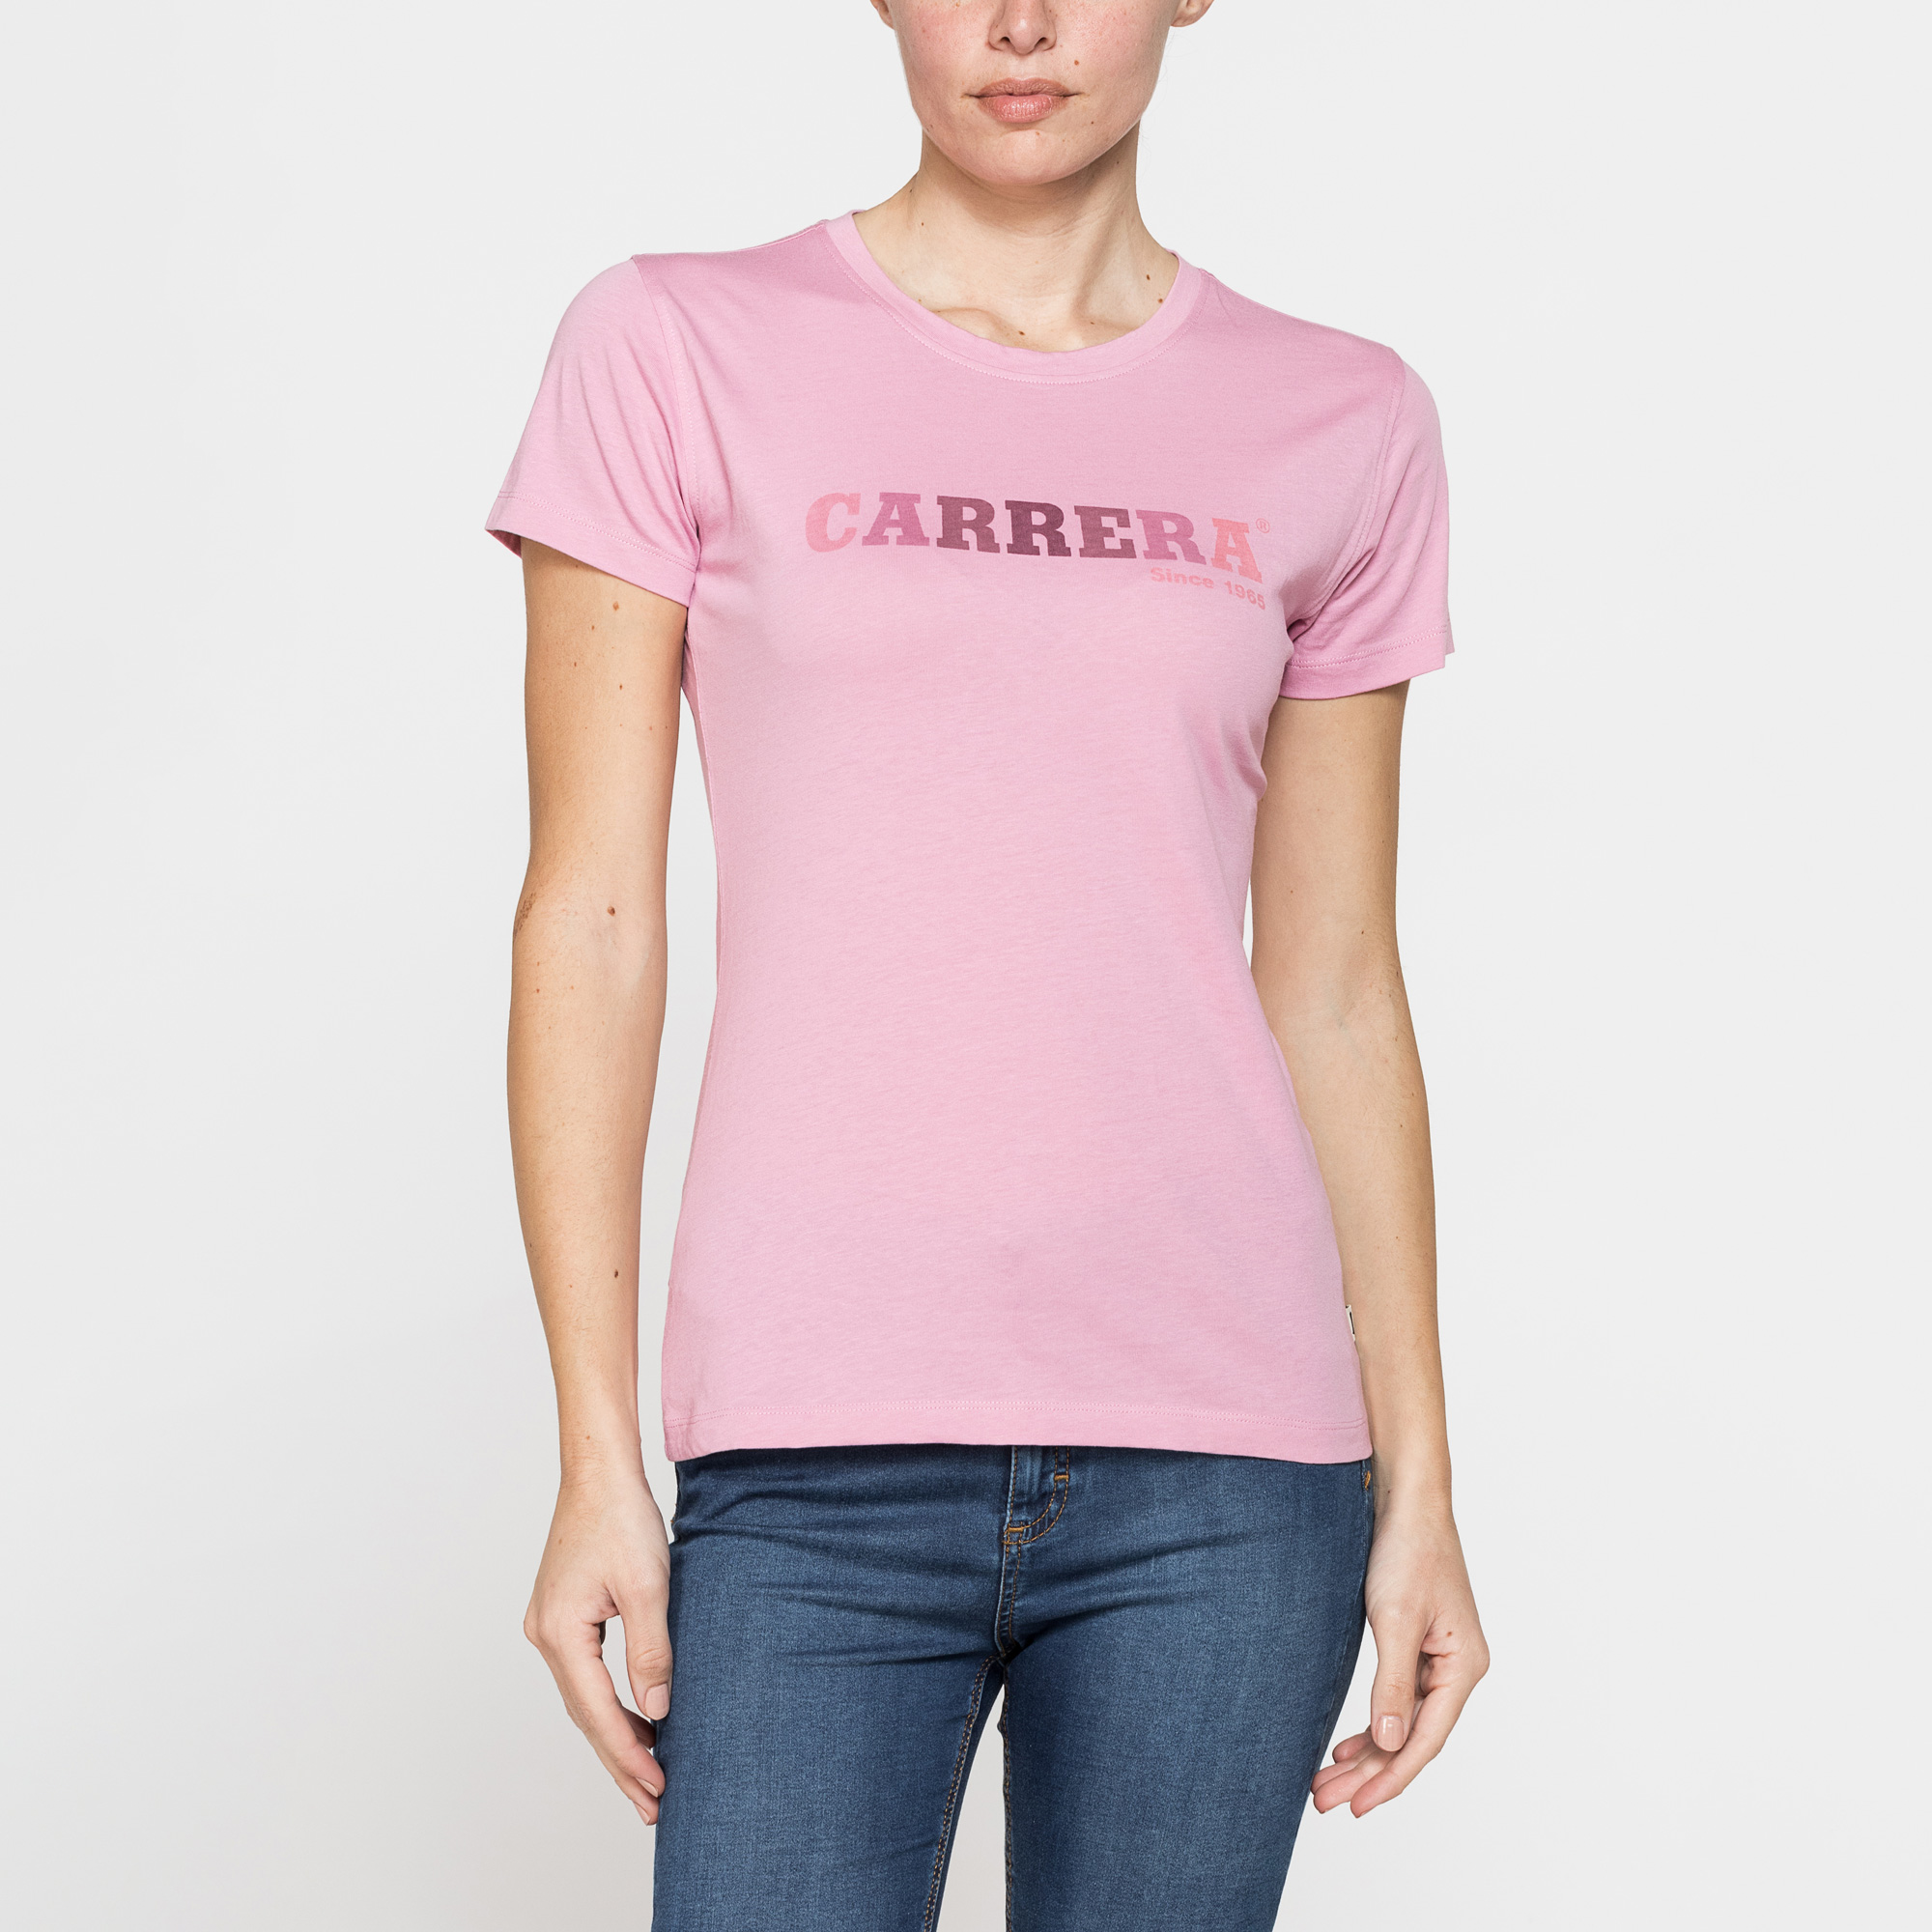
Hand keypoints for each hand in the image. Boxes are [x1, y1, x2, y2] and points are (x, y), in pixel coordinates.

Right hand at [523, 1467, 673, 1824]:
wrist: (599, 1473)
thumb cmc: (621, 1518)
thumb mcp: (649, 1585)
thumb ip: (652, 1650)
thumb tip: (658, 1710)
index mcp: (560, 1633)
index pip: (597, 1712)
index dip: (628, 1755)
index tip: (658, 1789)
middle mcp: (545, 1636)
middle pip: (585, 1715)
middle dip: (620, 1761)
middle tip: (654, 1804)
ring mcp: (549, 1626)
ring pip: (584, 1698)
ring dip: (615, 1735)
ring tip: (651, 1775)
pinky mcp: (562, 1615)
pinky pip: (586, 1675)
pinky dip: (610, 1703)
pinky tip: (637, 1719)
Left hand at [1311, 1498, 1486, 1817]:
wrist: (1406, 1500)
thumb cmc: (1408, 1549)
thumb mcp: (1396, 1618)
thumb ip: (1392, 1683)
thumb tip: (1388, 1741)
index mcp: (1463, 1666)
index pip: (1426, 1739)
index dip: (1391, 1776)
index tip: (1357, 1806)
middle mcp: (1456, 1668)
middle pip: (1411, 1737)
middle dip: (1369, 1773)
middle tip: (1325, 1802)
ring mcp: (1438, 1657)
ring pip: (1400, 1721)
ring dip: (1366, 1752)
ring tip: (1327, 1781)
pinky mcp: (1417, 1644)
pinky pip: (1396, 1699)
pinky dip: (1371, 1723)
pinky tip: (1346, 1744)